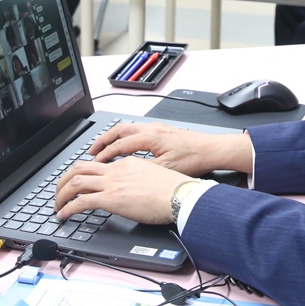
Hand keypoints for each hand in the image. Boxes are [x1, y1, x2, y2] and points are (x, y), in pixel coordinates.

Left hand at [55, 156, 186, 222]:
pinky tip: (63, 215)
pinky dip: (67, 208)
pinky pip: (81, 201)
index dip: (83, 174)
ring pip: (75, 182)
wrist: (179, 194)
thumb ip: (137, 180)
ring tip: (57, 205)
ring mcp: (112, 184)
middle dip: (64, 180)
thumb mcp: (152, 177)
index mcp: (126, 163)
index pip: (97, 165)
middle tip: (59, 191)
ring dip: (61, 194)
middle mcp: (116, 170)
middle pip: (79, 168)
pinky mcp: (110, 199)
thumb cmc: (173, 190)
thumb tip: (133, 191)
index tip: (78, 182)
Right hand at [90, 122, 253, 176]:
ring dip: (113, 137)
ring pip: (127, 128)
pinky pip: (136, 129)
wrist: (213, 149)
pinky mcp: (162, 130)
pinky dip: (125, 136)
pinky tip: (124, 145)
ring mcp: (157, 128)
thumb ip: (145, 172)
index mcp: (150, 137)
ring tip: (103, 148)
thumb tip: (128, 178)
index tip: (94, 164)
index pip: (119, 145)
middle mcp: (152, 129)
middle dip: (102, 141)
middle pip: (119, 130)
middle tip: (91, 151)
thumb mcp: (166, 170)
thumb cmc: (195, 159)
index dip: (104, 155)